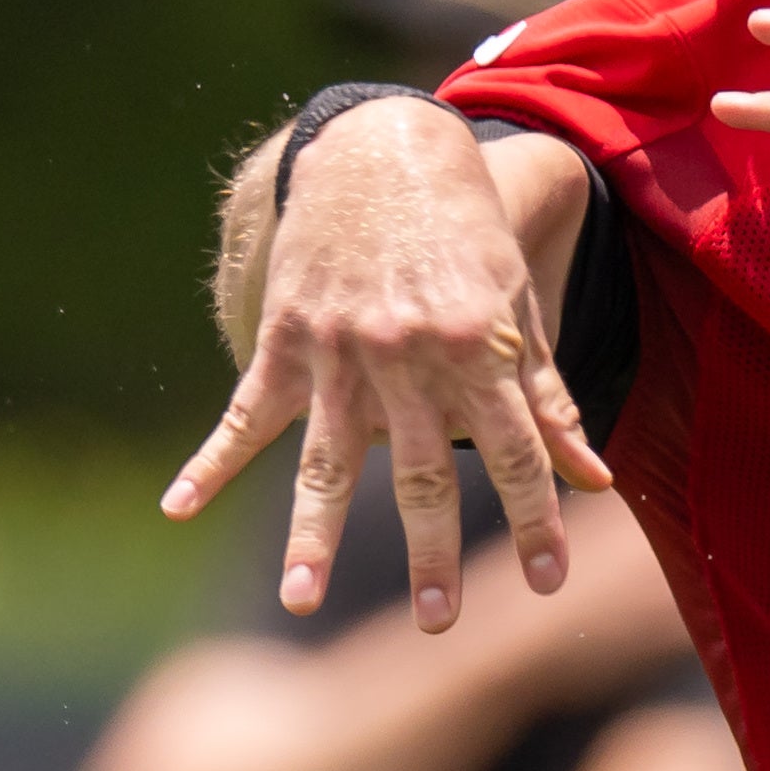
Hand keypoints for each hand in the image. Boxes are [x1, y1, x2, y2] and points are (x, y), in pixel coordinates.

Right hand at [164, 97, 609, 630]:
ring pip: (327, 462)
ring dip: (312, 537)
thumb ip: (547, 397)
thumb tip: (592, 480)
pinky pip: (245, 415)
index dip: (538, 516)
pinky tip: (177, 507)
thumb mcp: (516, 304)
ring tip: (302, 603)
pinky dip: (209, 464)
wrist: (380, 151)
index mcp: (476, 345)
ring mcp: (338, 353)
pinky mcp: (285, 341)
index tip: (550, 583)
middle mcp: (407, 356)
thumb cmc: (462, 235)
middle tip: (438, 620)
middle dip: (432, 551)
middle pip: (423, 473)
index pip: (516, 450)